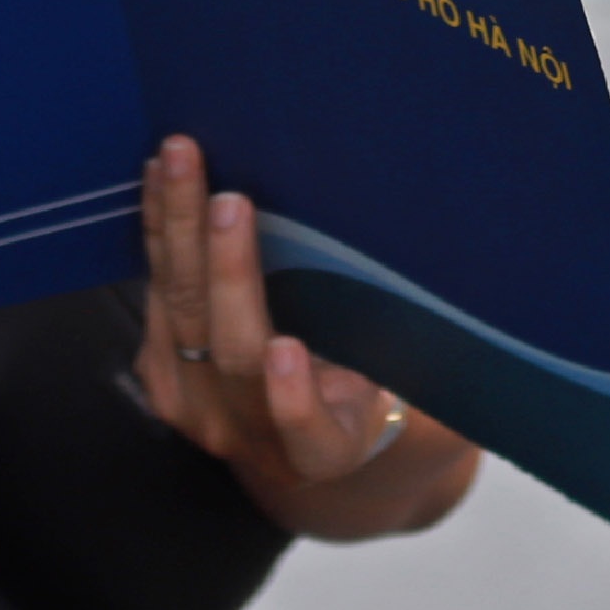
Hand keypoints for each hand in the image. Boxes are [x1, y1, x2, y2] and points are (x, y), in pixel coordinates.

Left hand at [135, 137, 478, 537]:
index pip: (308, 433)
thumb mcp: (411, 380)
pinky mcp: (162, 375)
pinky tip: (158, 177)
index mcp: (326, 448)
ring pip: (180, 316)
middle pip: (232, 351)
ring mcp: (198, 409)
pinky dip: (157, 233)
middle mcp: (254, 436)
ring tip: (180, 161)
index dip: (293, 400)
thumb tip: (455, 251)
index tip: (286, 350)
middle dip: (226, 270)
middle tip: (229, 200)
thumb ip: (413, 342)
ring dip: (177, 231)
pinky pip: (154, 298)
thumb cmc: (382, 387)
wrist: (312, 444)